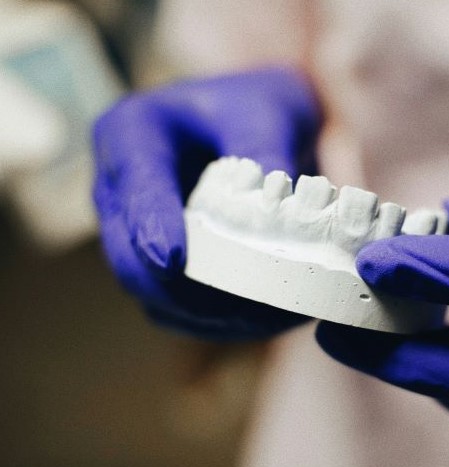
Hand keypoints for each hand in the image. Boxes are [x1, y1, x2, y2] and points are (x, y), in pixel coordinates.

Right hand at [93, 68, 321, 338]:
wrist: (256, 124)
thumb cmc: (257, 108)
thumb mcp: (268, 111)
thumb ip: (267, 148)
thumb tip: (278, 204)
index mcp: (131, 134)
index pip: (134, 186)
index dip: (150, 226)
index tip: (171, 260)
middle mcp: (118, 188)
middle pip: (127, 257)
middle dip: (181, 291)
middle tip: (244, 307)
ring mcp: (131, 231)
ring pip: (150, 294)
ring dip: (204, 317)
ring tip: (267, 320)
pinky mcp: (156, 263)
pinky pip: (173, 308)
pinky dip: (214, 323)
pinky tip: (262, 321)